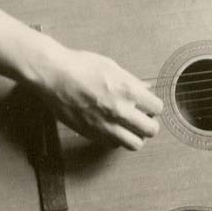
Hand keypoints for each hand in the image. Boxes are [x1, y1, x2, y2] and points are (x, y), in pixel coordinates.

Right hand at [34, 47, 163, 149]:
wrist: (54, 75)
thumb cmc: (80, 65)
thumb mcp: (111, 66)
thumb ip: (131, 81)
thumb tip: (146, 88)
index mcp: (127, 90)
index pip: (157, 108)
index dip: (154, 105)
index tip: (148, 104)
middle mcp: (120, 110)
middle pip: (151, 130)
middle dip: (150, 124)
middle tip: (143, 118)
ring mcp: (106, 125)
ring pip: (135, 144)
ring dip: (136, 136)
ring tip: (129, 126)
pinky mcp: (92, 134)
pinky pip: (114, 145)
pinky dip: (117, 139)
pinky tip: (112, 127)